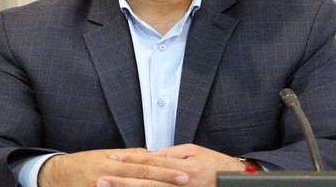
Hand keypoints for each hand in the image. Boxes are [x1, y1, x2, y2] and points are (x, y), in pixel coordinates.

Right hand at [37, 148, 189, 186]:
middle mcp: (111, 171)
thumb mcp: (107, 156)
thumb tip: (151, 154)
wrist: (57, 174)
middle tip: (185, 180)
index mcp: (116, 160)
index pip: (145, 163)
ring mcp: (103, 184)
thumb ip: (129, 156)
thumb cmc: (85, 165)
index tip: (183, 171)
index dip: (165, 168)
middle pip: (142, 175)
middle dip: (165, 179)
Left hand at [98, 144, 246, 186]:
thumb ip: (172, 154)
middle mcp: (180, 184)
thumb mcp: (195, 152)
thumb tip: (151, 155)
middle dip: (121, 183)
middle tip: (99, 180)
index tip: (110, 158)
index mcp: (182, 167)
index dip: (129, 160)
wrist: (237, 184)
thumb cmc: (216, 165)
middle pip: (145, 183)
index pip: (150, 162)